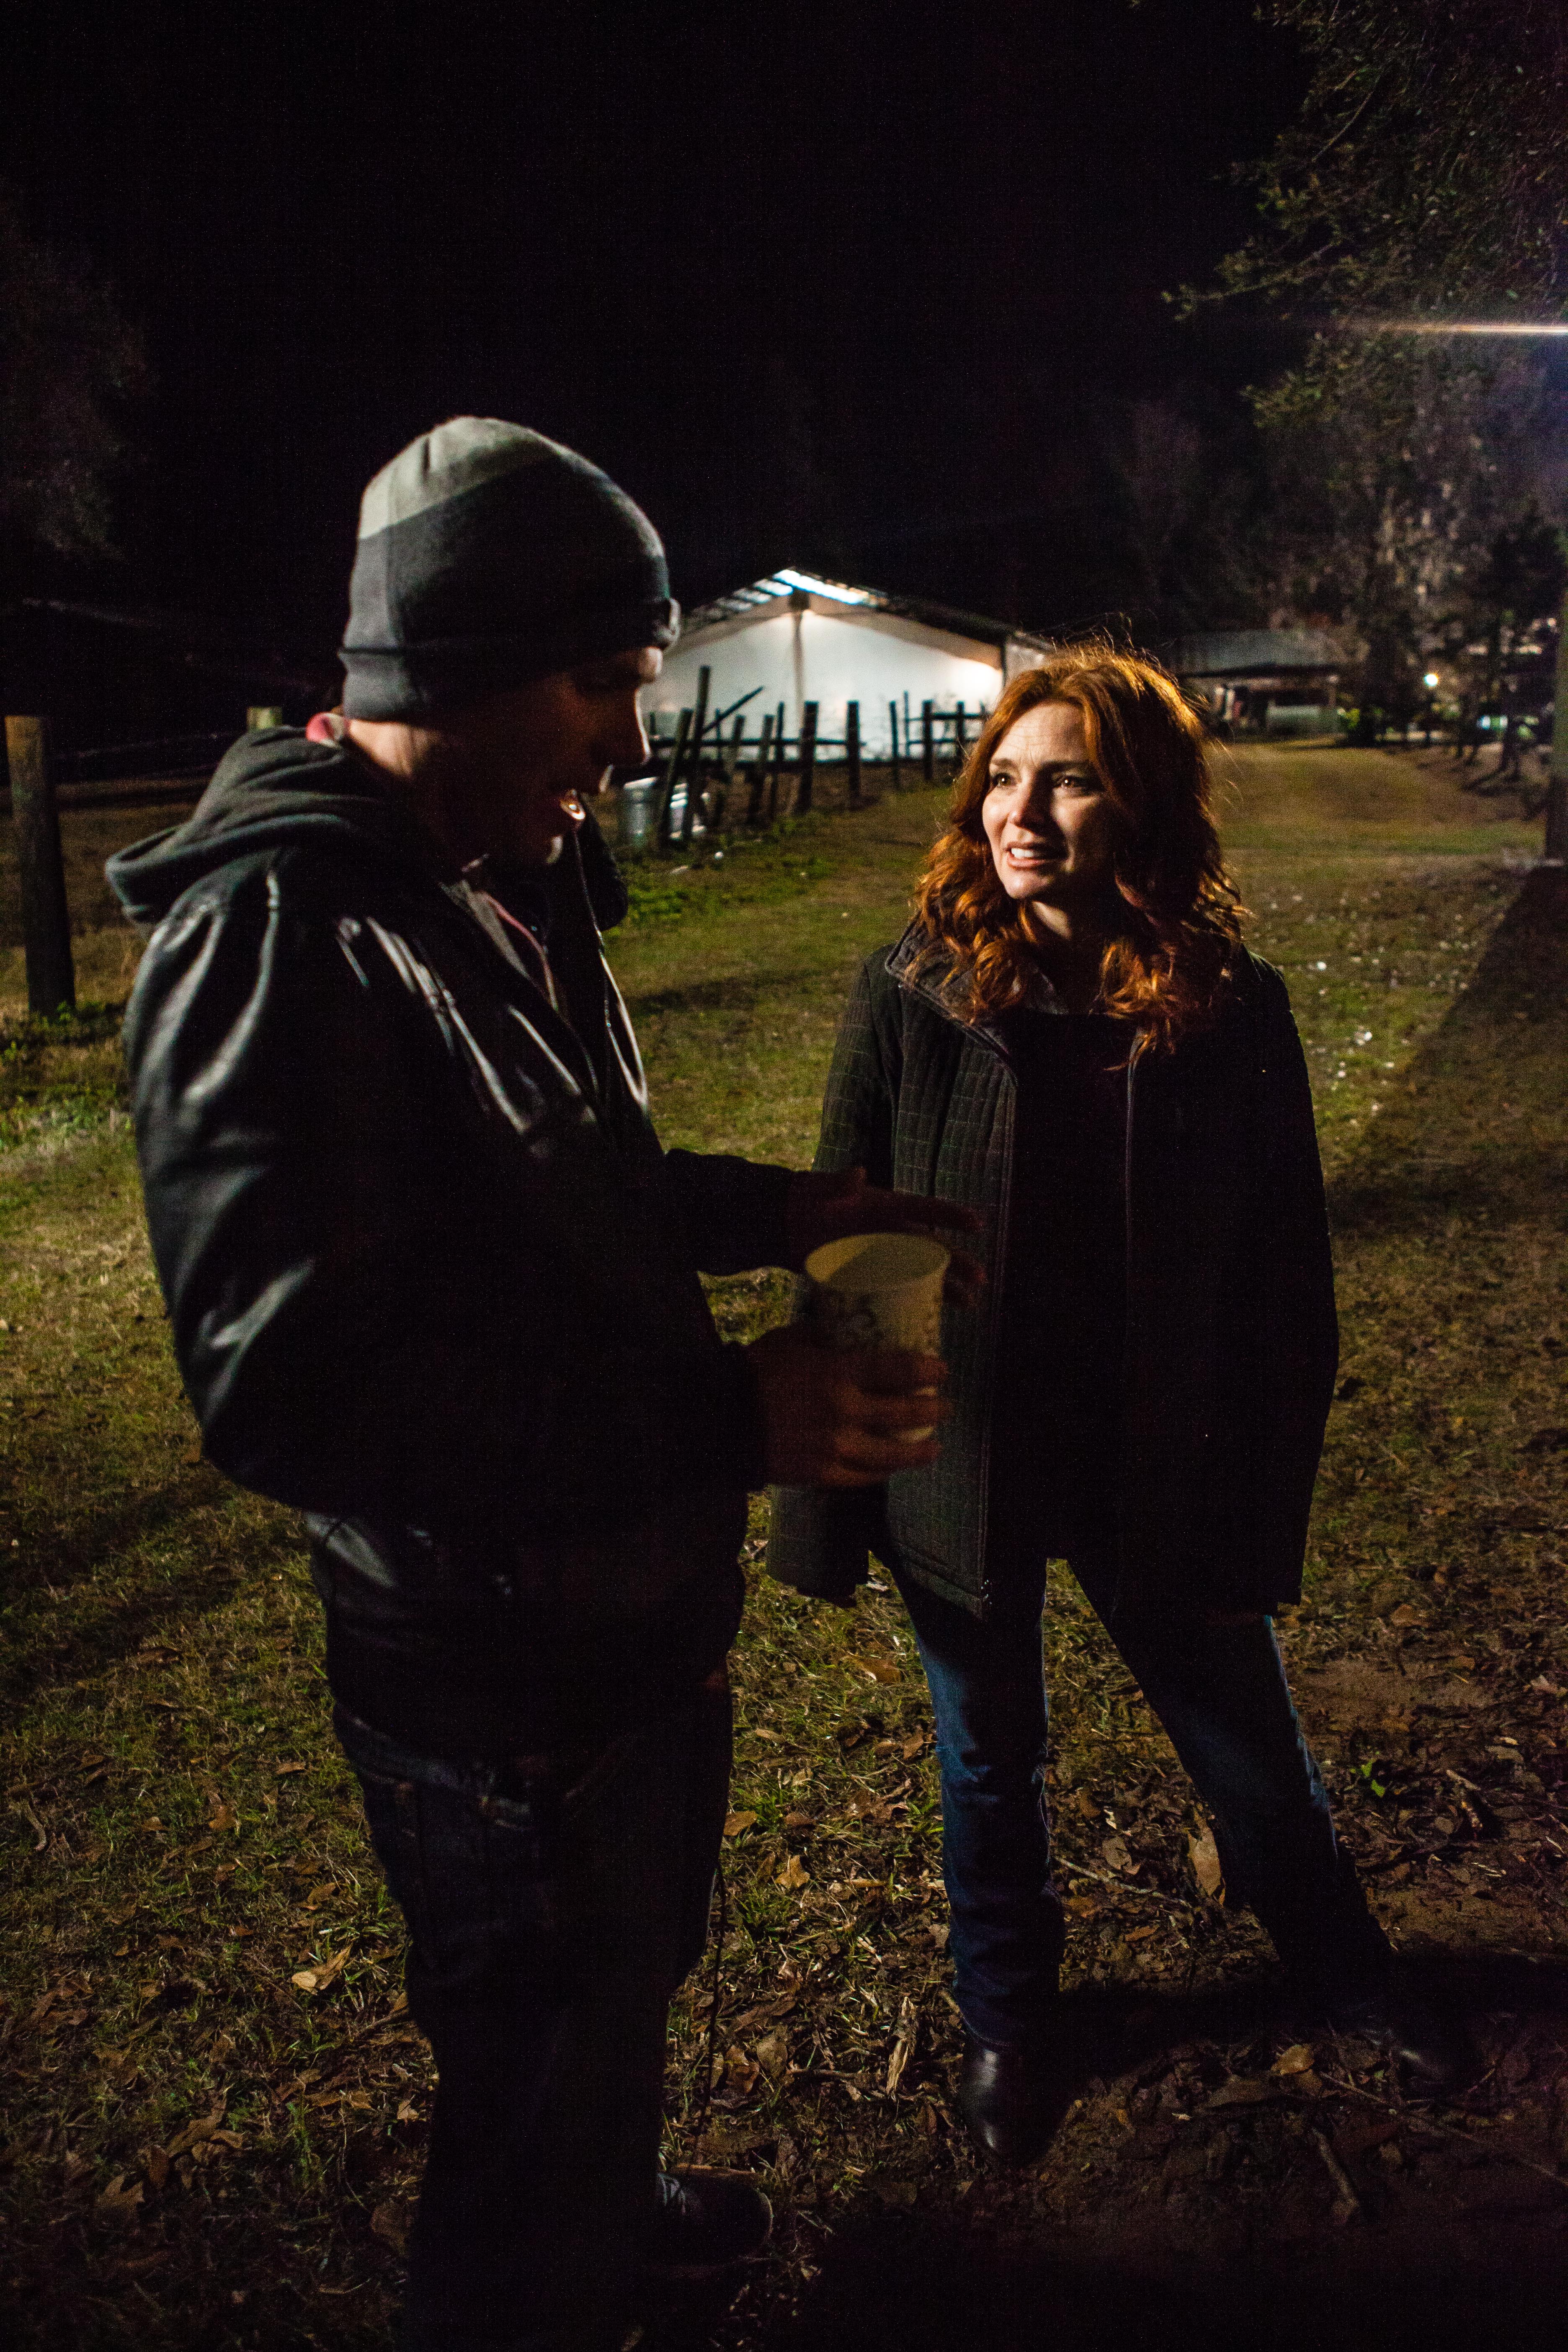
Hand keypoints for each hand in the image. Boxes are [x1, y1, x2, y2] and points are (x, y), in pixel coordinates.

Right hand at [747, 1324, 947, 1487]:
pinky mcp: (820, 1474)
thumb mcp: (787, 1340)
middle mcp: (844, 1413)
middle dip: (932, 1410)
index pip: (897, 1370)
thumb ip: (820, 1334)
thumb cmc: (752, 1372)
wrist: (717, 1420)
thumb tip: (841, 1325)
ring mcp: (834, 1447)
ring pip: (889, 1455)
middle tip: (946, 1406)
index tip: (942, 1369)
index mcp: (838, 1374)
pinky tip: (891, 1469)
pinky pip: (860, 1478)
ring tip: (934, 1448)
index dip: (926, 1370)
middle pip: (903, 1414)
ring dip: (917, 1452)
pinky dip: (880, 1474)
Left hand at [785, 1166, 984, 1306]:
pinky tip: (935, 1315)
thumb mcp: (822, 1189)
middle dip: (957, 1261)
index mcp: (885, 1206)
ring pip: (920, 1271)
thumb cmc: (807, 1199)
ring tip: (970, 1304)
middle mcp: (890, 1230)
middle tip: (980, 1278)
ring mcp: (881, 1255)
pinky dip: (917, 1299)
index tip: (976, 1224)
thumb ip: (839, 1184)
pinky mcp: (869, 1274)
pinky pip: (899, 1288)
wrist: (784, 1223)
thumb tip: (857, 1173)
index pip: (924, 1209)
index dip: (949, 1215)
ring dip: (946, 1286)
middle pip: (930, 1247)